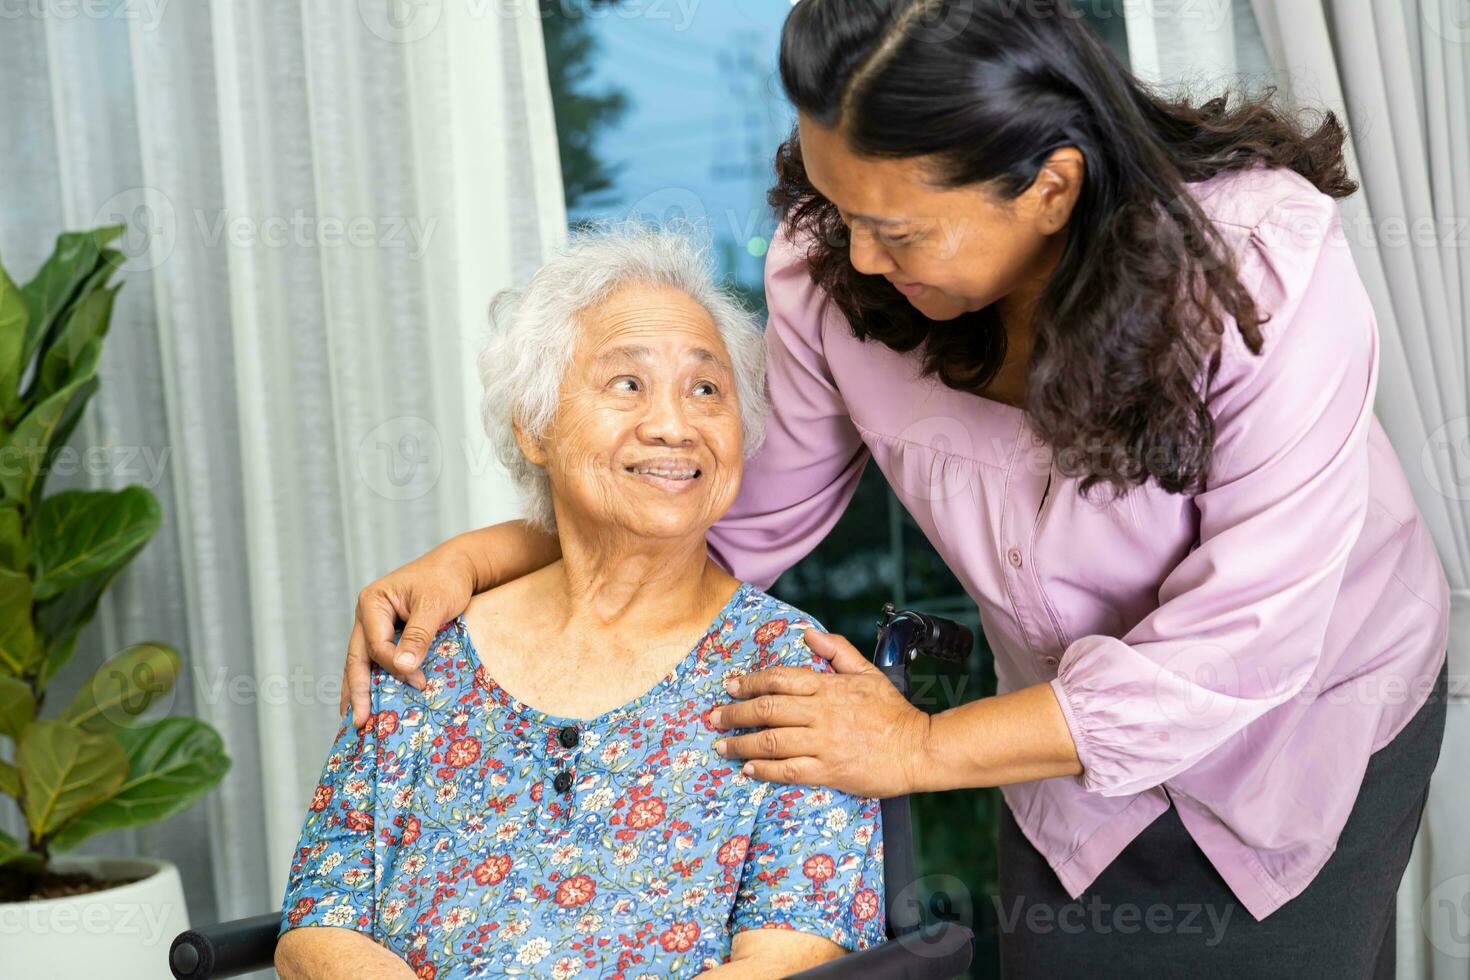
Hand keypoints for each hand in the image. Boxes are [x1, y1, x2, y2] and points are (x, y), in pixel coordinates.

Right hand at [340, 549, 477, 727]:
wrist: (458, 567)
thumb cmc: (446, 580)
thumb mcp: (434, 606)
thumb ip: (418, 636)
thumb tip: (402, 669)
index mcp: (372, 602)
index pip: (376, 644)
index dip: (394, 666)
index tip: (419, 682)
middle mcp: (368, 615)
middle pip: (357, 657)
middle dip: (357, 691)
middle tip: (357, 721)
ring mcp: (374, 624)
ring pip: (361, 661)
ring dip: (358, 690)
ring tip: (353, 719)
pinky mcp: (386, 633)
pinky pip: (375, 659)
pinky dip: (371, 679)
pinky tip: (369, 699)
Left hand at [709, 629, 932, 798]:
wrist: (918, 748)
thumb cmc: (892, 712)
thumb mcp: (867, 672)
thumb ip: (837, 650)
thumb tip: (808, 633)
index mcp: (828, 687)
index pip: (779, 679)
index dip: (750, 682)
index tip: (731, 686)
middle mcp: (821, 714)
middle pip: (767, 710)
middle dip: (735, 713)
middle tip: (715, 718)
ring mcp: (823, 743)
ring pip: (771, 741)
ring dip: (741, 744)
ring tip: (722, 746)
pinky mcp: (828, 771)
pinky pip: (787, 770)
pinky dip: (763, 770)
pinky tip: (748, 770)